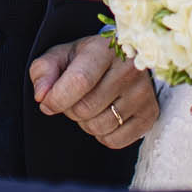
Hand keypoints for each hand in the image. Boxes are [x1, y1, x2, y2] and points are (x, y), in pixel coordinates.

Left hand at [30, 34, 158, 149]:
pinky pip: (114, 141)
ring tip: (91, 104)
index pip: (79, 82)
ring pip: (98, 127)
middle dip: (70, 109)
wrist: (122, 60)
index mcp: (105, 49)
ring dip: (86, 122)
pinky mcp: (150, 114)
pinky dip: (102, 134)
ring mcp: (143, 93)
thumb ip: (44, 71)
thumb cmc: (86, 59)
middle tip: (74, 98)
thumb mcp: (61, 56)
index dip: (56, 98)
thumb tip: (42, 95)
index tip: (46, 102)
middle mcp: (130, 69)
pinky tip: (105, 114)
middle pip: (85, 109)